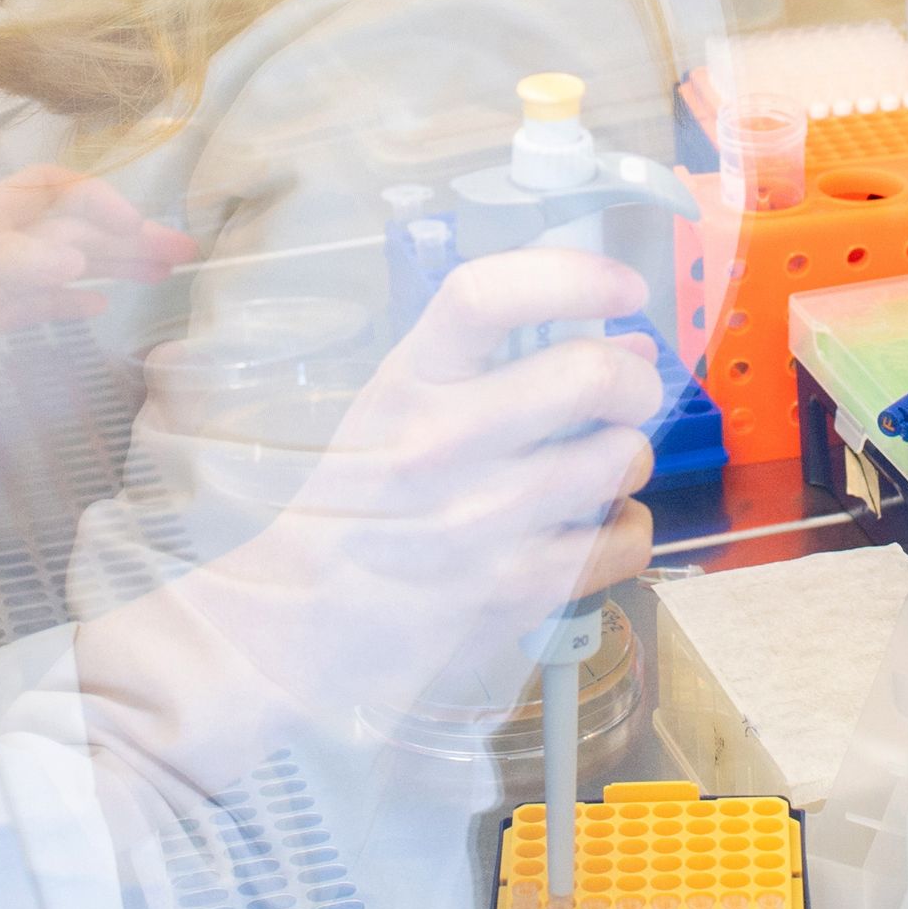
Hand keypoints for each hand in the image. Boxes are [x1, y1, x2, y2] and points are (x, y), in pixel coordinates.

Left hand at [0, 165, 196, 404]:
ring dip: (112, 264)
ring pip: (63, 263)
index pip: (54, 191)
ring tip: (162, 271)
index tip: (137, 227)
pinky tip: (98, 307)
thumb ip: (8, 267)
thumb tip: (76, 258)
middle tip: (182, 250)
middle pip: (70, 225)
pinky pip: (38, 303)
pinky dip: (72, 301)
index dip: (100, 202)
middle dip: (127, 233)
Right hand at [78, 248, 660, 788]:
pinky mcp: (518, 592)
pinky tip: (592, 527)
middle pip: (589, 374)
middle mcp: (446, 446)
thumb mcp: (377, 416)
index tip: (619, 286)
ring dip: (623, 454)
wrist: (278, 634)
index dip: (572, 274)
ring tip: (593, 465)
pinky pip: (623, 540)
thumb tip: (617, 344)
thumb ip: (480, 374)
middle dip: (629, 376)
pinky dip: (625, 529)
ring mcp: (488, 523)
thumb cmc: (334, 514)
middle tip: (623, 387)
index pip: (488, 295)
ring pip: (620, 457)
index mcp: (400, 388)